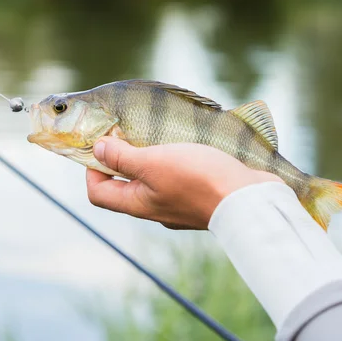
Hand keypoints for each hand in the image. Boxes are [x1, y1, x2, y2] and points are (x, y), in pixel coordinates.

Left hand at [85, 137, 283, 229]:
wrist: (250, 200)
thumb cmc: (199, 179)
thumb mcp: (153, 163)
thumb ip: (122, 158)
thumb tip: (98, 149)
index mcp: (137, 204)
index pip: (98, 193)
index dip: (91, 169)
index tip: (100, 145)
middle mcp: (153, 207)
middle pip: (123, 185)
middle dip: (120, 158)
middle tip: (127, 132)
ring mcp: (176, 203)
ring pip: (151, 180)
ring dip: (148, 158)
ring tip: (154, 134)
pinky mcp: (197, 196)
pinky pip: (175, 179)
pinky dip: (171, 162)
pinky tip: (183, 146)